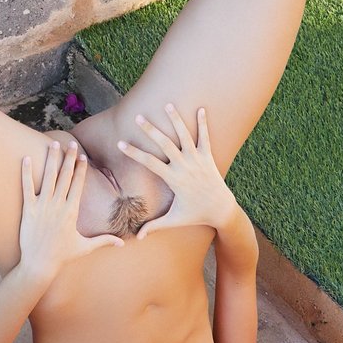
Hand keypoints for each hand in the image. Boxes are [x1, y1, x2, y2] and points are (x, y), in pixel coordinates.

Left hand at [18, 140, 123, 279]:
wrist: (39, 265)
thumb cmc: (62, 256)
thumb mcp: (85, 247)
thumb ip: (104, 240)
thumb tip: (124, 243)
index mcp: (71, 212)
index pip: (78, 185)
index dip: (80, 169)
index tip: (83, 156)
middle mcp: (58, 206)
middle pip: (65, 177)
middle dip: (69, 158)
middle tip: (71, 143)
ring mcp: (42, 207)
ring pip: (48, 178)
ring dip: (51, 160)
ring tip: (53, 144)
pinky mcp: (28, 210)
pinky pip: (26, 187)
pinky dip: (26, 173)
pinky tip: (26, 158)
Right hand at [117, 103, 236, 239]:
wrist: (222, 211)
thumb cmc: (196, 215)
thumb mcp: (173, 221)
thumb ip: (154, 226)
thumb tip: (136, 238)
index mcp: (174, 179)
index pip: (149, 163)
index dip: (134, 153)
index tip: (120, 143)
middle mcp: (185, 166)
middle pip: (165, 144)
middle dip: (151, 130)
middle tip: (139, 117)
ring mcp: (198, 160)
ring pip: (185, 136)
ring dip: (176, 120)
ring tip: (168, 104)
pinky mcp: (209, 157)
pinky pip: (206, 137)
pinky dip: (203, 123)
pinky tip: (201, 108)